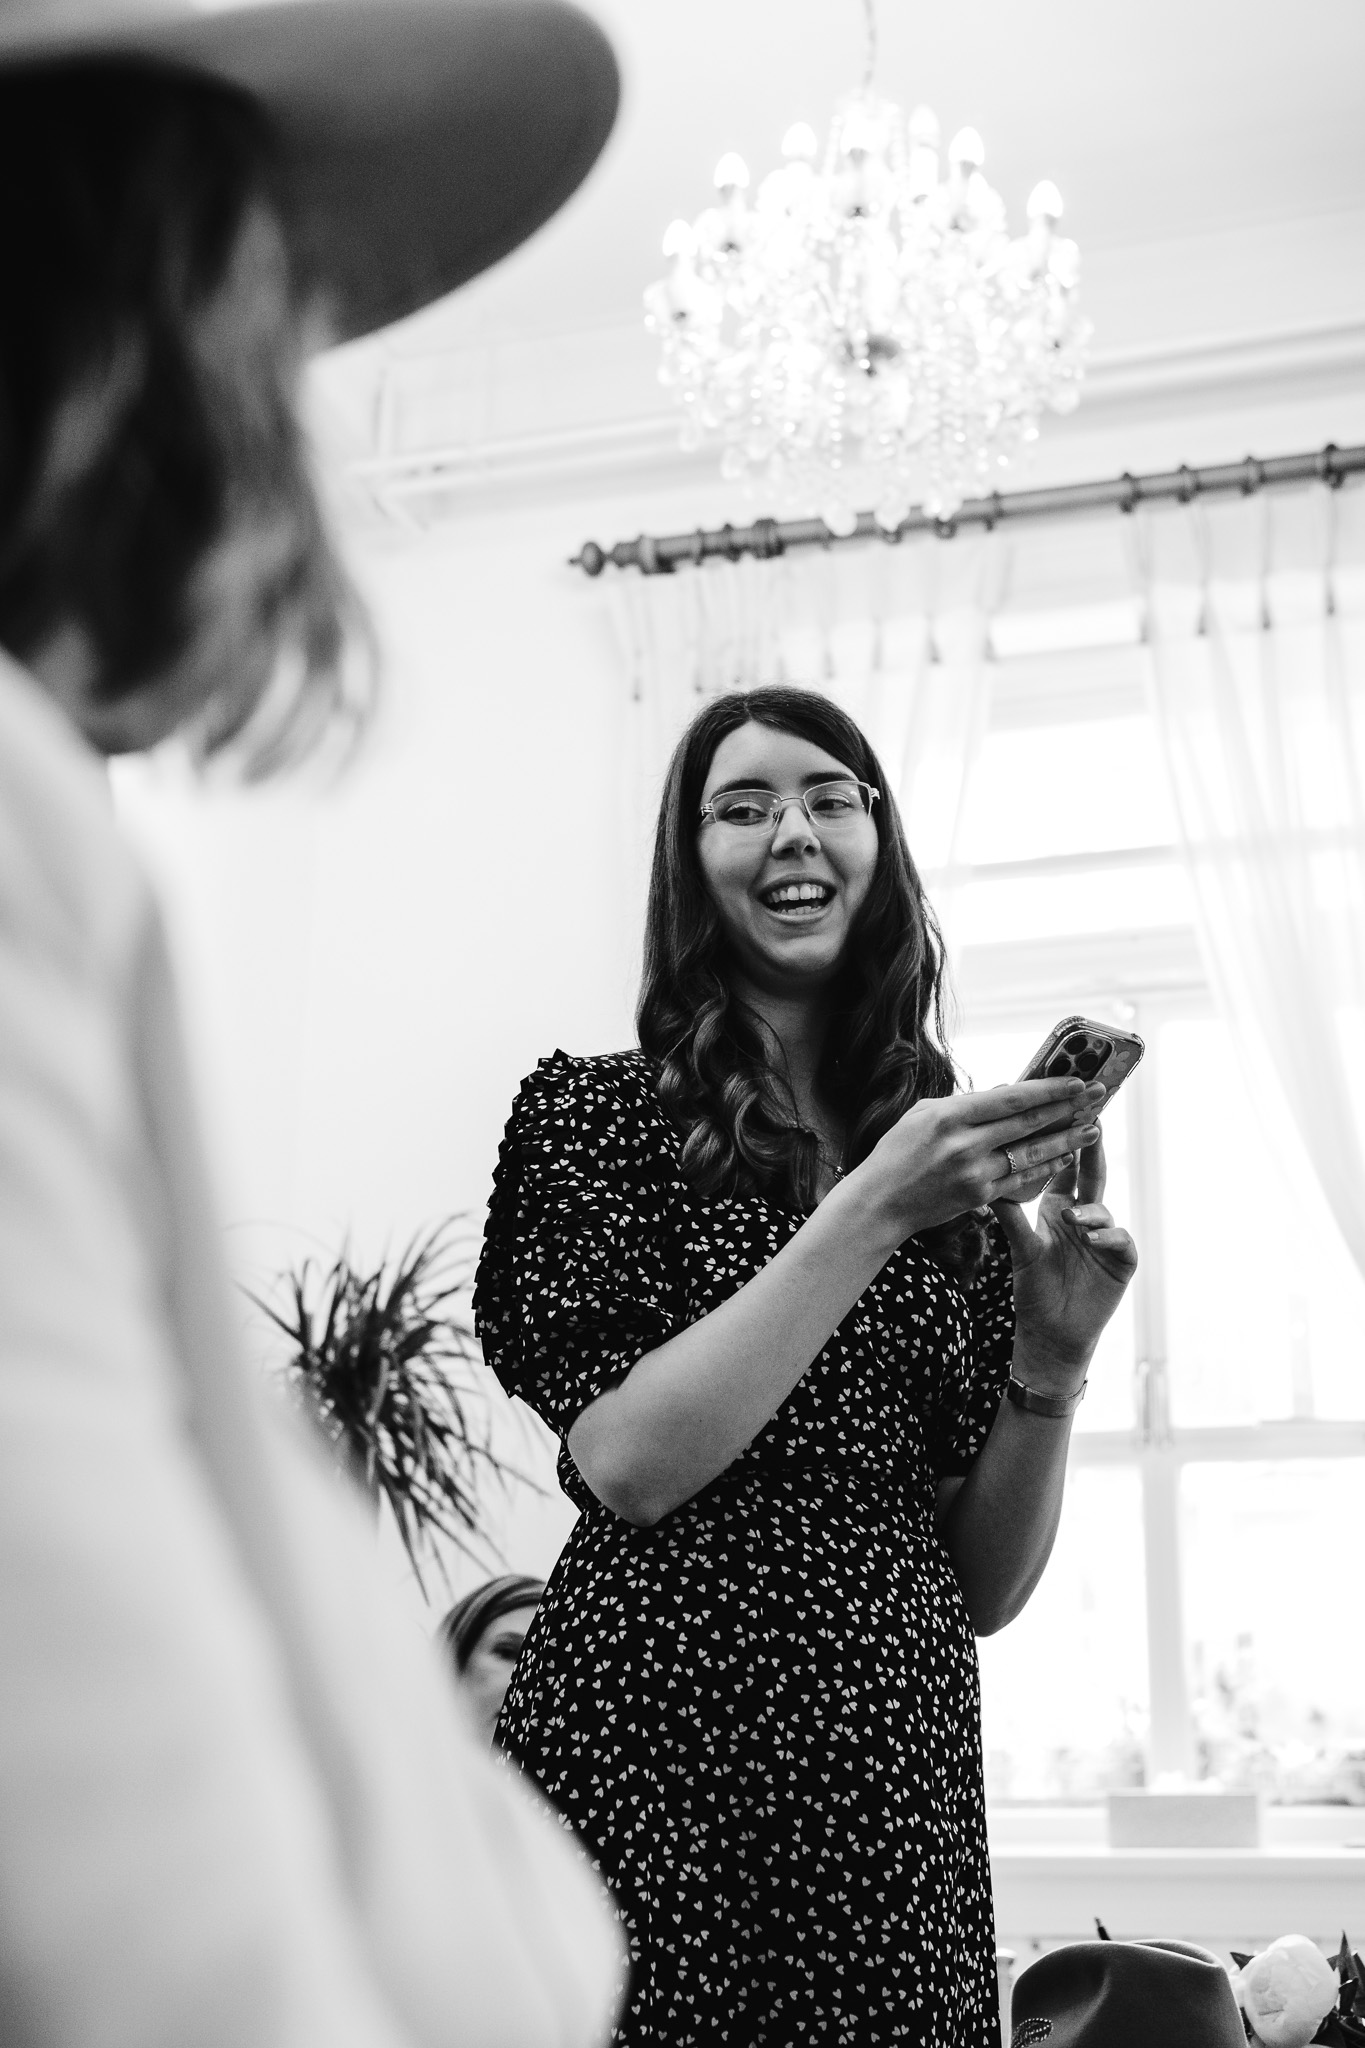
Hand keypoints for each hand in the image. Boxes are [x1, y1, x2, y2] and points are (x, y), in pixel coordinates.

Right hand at [861, 1076, 1104, 1240]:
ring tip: (1093, 1128)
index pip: (1010, 1099)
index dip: (1048, 1089)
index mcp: (949, 1116)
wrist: (879, 1203)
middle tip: (1098, 1097)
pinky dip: (1045, 1167)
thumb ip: (965, 1104)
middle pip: (1028, 1123)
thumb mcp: (923, 1115)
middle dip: (1067, 1108)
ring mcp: (973, 1173)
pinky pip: (1021, 1179)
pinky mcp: (979, 1197)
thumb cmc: (897, 1152)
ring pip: (1031, 1153)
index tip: (1076, 1080)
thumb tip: (1008, 1092)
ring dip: (1066, 1140)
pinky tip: (1065, 1158)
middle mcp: (964, 1145)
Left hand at [992, 1130, 1137, 1392]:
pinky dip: (1107, 1236)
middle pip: (1091, 1177)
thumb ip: (1011, 1218)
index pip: (1065, 1169)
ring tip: (1074, 1217)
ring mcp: (1105, 1238)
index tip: (1061, 1113)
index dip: (1064, 1143)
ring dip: (1091, 1210)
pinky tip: (1092, 1238)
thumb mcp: (1021, 1250)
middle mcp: (1084, 1217)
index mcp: (1059, 1208)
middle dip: (1092, 1150)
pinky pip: (1120, 1241)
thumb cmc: (1035, 1290)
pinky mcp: (1122, 1261)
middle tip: (1094, 1124)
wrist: (1051, 1334)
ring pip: (1103, 1210)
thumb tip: (989, 1186)